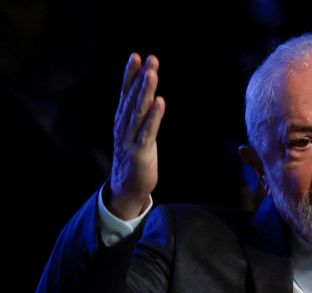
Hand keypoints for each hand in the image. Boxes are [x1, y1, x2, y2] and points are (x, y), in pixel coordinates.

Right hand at [109, 53, 165, 219]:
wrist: (127, 187)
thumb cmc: (134, 157)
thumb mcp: (135, 132)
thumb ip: (139, 115)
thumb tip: (148, 95)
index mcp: (122, 120)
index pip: (126, 93)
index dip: (130, 74)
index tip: (137, 56)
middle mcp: (123, 126)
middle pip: (133, 97)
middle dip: (142, 77)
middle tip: (151, 59)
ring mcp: (130, 138)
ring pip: (138, 111)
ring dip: (146, 92)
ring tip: (153, 74)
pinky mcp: (140, 151)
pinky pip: (147, 131)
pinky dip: (154, 116)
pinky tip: (160, 103)